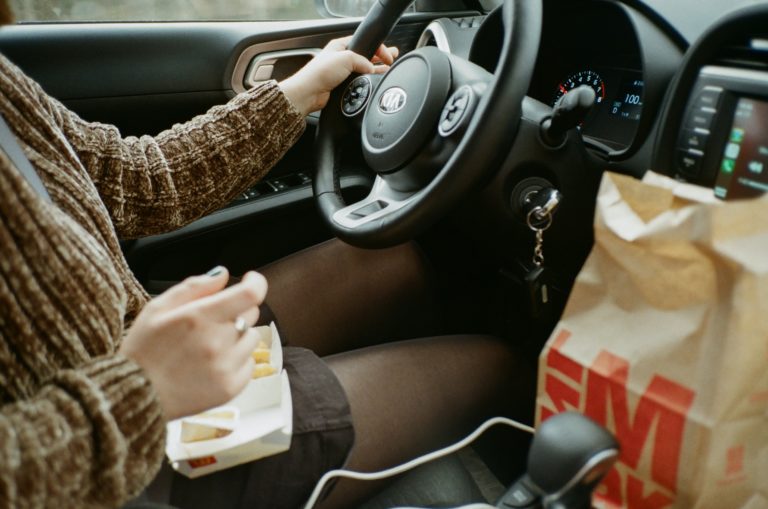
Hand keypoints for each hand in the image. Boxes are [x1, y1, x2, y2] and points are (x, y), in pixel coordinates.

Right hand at [120, 268, 266, 419]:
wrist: (134, 396)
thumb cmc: (143, 349)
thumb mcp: (157, 308)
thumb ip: (194, 286)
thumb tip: (223, 274)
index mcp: (199, 318)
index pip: (249, 295)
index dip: (255, 283)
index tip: (250, 281)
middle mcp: (217, 342)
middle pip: (251, 313)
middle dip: (237, 310)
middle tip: (212, 321)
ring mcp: (225, 367)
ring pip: (252, 338)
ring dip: (238, 336)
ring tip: (209, 346)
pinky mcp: (230, 388)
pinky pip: (249, 363)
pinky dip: (237, 360)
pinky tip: (213, 364)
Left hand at [279, 36, 398, 115]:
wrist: (309, 92)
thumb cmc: (320, 72)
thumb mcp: (346, 58)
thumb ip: (363, 61)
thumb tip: (371, 68)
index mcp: (340, 46)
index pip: (364, 42)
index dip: (378, 47)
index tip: (388, 56)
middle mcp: (341, 58)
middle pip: (365, 55)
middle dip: (379, 57)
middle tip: (392, 58)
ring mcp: (342, 73)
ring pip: (363, 69)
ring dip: (375, 70)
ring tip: (388, 69)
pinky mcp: (342, 85)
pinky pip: (359, 81)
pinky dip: (368, 81)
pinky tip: (375, 82)